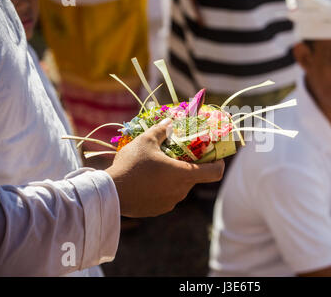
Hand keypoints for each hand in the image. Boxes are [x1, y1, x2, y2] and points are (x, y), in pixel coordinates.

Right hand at [105, 119, 224, 216]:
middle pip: (194, 177)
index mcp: (184, 174)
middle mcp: (181, 191)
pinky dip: (162, 188)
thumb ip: (162, 129)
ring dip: (173, 177)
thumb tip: (170, 120)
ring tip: (157, 167)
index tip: (216, 157)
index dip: (220, 164)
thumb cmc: (132, 164)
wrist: (110, 192)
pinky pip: (167, 196)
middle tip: (176, 155)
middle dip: (188, 166)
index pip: (215, 173)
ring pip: (179, 187)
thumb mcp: (146, 140)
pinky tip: (147, 180)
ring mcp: (170, 203)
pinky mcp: (158, 210)